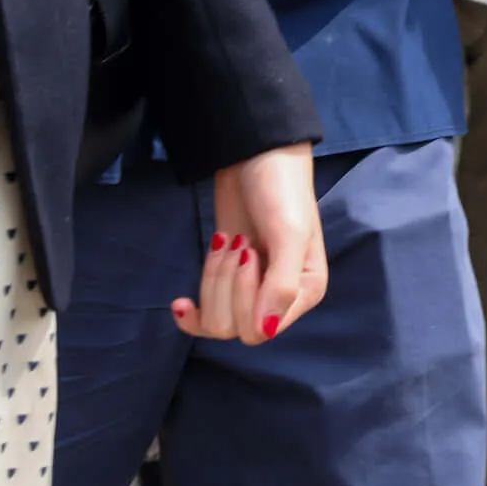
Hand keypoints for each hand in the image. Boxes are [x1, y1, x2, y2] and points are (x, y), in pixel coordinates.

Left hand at [173, 147, 326, 345]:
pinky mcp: (225, 278)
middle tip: (238, 242)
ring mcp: (250, 289)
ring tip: (225, 244)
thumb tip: (264, 330)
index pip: (262, 329)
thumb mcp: (289, 233)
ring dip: (214, 281)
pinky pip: (206, 314)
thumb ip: (281, 285)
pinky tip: (181, 304)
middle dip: (227, 285)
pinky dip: (192, 312)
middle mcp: (280, 298)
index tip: (250, 253)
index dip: (245, 299)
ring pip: (218, 320)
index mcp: (305, 291)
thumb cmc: (281, 189)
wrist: (254, 155)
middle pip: (236, 327)